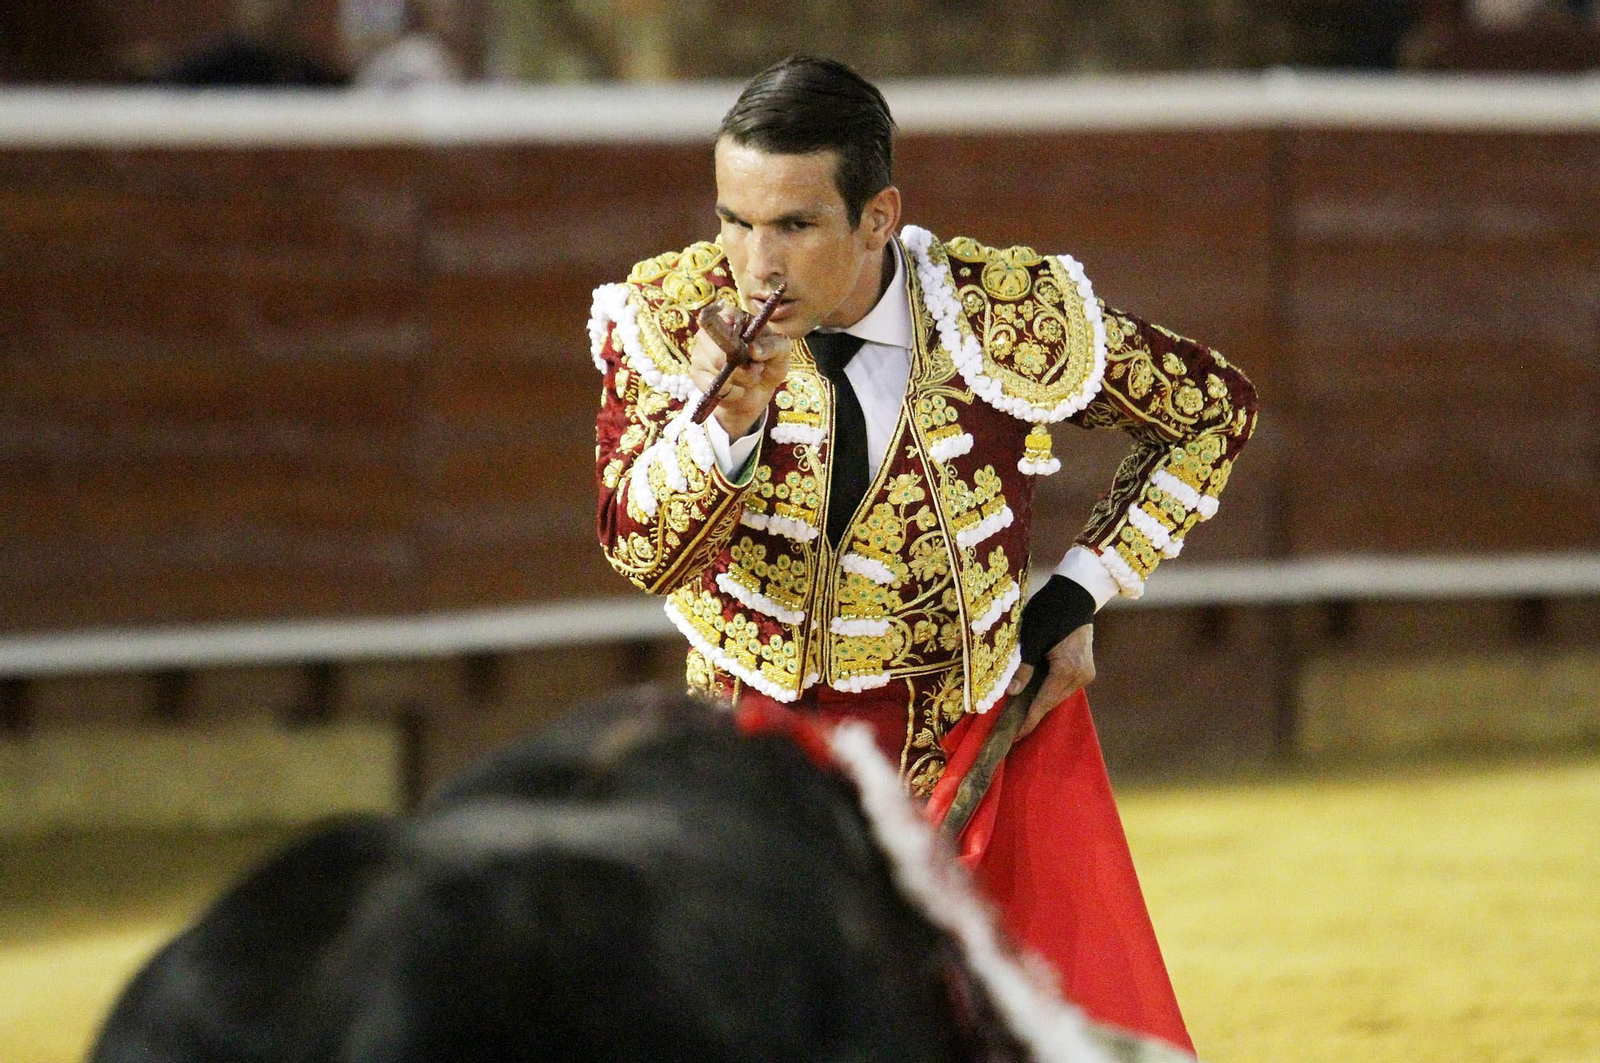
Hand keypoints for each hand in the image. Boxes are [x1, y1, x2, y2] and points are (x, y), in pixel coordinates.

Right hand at [688, 299, 791, 438]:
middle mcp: (711, 330)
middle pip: (719, 346)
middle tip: (757, 368)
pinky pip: (713, 384)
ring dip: (742, 378)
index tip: (750, 347)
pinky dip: (733, 392)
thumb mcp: (782, 352)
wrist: (759, 392)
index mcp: (732, 316)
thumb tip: (752, 349)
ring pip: (717, 365)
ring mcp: (700, 351)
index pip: (726, 315)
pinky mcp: (696, 373)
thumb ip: (773, 345)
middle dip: (743, 364)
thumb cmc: (770, 363)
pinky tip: (739, 389)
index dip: (738, 334)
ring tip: (751, 377)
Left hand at [1006, 623, 1094, 739]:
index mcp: (1067, 670)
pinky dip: (1049, 691)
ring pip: (1058, 695)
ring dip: (1041, 702)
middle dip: (1033, 714)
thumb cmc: (1050, 612)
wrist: (1076, 594)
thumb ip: (1023, 668)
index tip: (1015, 736)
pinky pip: (1064, 686)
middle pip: (1052, 702)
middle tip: (1013, 727)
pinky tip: (1035, 694)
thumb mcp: (1031, 640)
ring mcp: (1086, 673)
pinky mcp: (1085, 668)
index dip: (1028, 721)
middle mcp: (1080, 676)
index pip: (1043, 703)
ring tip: (1021, 712)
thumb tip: (1013, 693)